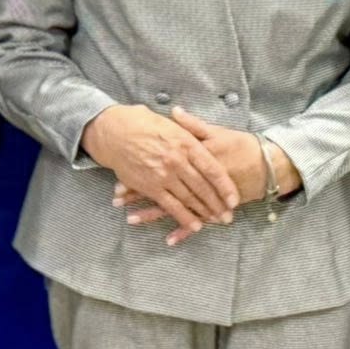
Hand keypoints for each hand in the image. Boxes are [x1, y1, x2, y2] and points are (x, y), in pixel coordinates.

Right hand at [81, 103, 238, 245]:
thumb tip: (207, 136)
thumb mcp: (172, 123)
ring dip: (205, 212)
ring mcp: (164, 175)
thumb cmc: (143, 124)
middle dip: (218, 204)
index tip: (235, 199)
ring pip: (189, 198)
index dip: (225, 186)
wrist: (114, 132)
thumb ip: (191, 130)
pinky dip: (184, 217)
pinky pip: (171, 206)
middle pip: (203, 187)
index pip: (212, 169)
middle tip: (229, 216)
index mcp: (186, 143)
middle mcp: (177, 160)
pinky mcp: (150, 187)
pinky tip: (195, 225)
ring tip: (217, 221)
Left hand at [116, 111, 301, 231]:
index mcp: (193, 157)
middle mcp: (195, 177)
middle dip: (138, 193)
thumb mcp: (215, 132)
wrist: (266, 164)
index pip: (160, 164)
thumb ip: (193, 125)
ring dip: (152, 214)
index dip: (139, 170)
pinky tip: (167, 240)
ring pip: (174, 206)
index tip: (120, 175)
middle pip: (163, 186)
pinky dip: (182, 231)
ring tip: (130, 220)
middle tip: (117, 199)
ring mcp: (204, 194)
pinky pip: (197, 221)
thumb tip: (174, 111)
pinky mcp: (214, 207)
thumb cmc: (239, 146)